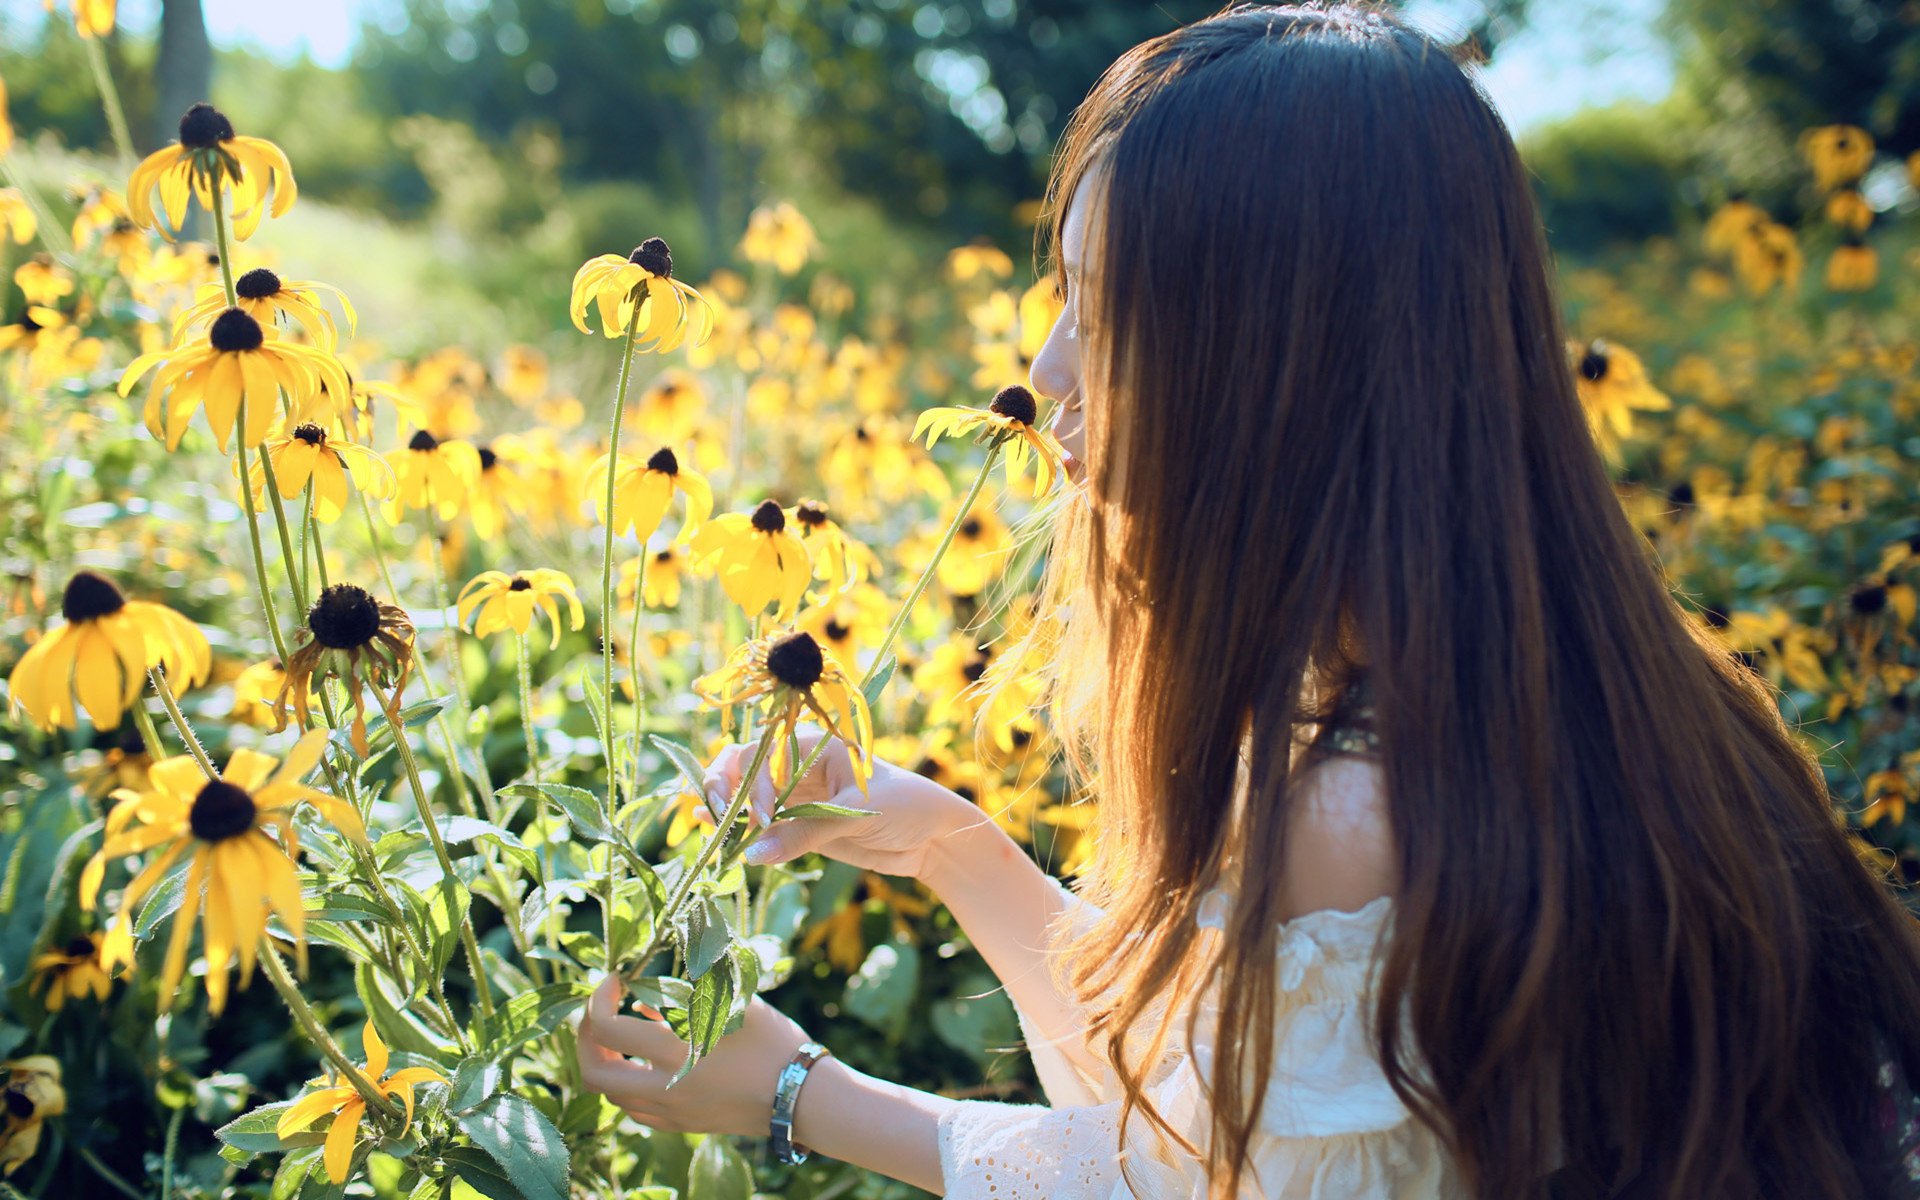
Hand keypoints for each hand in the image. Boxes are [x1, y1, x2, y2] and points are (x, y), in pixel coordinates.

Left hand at [575, 973, 810, 1136]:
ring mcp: (672, 1112)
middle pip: (593, 1073)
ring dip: (607, 1061)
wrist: (804, 1098)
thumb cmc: (775, 1042)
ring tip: (626, 1034)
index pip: (606, 1029)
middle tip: (602, 1011)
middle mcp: (665, 1087)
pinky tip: (648, 1064)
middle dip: (585, 1037)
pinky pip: (637, 1111)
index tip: (616, 979)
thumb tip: (652, 982)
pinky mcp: (683, 1125)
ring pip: (612, 1095)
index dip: (598, 999)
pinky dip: (629, 1085)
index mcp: (675, 1052)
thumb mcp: (736, 1001)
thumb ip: (690, 987)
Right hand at [701, 725, 982, 878]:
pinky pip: (764, 827)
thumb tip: (753, 853)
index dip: (753, 783)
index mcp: (818, 746)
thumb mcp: (858, 815)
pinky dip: (742, 831)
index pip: (764, 753)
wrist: (937, 838)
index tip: (762, 817)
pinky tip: (719, 836)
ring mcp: (800, 797)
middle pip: (746, 767)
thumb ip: (806, 833)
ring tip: (705, 824)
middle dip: (724, 786)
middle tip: (712, 814)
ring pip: (749, 798)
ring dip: (726, 809)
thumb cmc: (908, 807)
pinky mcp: (802, 827)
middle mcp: (802, 767)